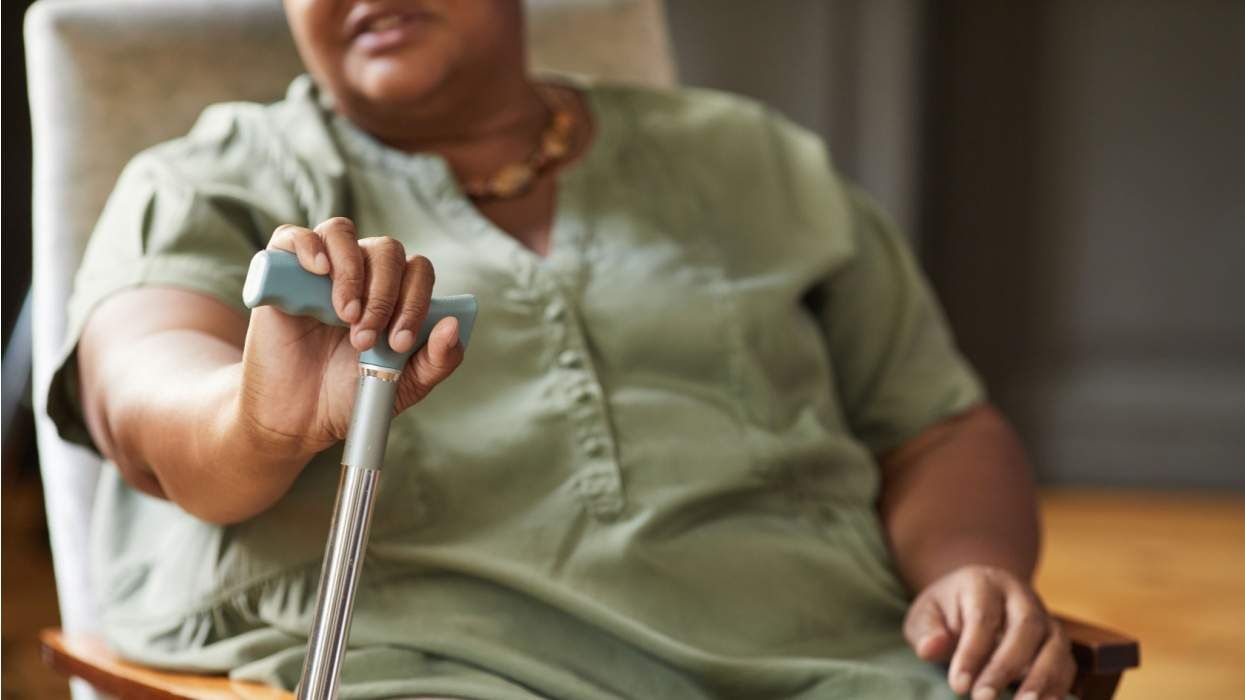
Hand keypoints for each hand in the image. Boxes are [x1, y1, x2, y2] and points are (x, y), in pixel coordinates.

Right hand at [238, 217, 463, 457]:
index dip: (415, 301)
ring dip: (351, 273)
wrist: (300, 417)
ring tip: (345, 316)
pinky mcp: (282, 273)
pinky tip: (318, 270)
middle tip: (364, 339)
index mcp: (396, 293)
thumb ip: (436, 360)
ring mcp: (322, 270)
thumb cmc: (352, 394)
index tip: (398, 342)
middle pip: (387, 250)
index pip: (418, 271)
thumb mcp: (404, 385)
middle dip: (383, 296)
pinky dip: (308, 246)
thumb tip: (453, 325)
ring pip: (344, 233)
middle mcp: (362, 273)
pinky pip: (294, 236)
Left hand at [904, 565, 1073, 699]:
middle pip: (1024, 626)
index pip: (982, 617)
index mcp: (984, 583)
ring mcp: (1043, 617)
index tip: (958, 686)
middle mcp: (1020, 596)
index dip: (971, 653)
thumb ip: (927, 631)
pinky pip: (1066, 662)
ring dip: (1041, 678)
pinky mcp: (1055, 640)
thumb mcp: (926, 614)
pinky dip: (1058, 685)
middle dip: (1004, 667)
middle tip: (982, 699)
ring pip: (1054, 642)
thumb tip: (929, 648)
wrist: (973, 599)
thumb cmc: (946, 611)